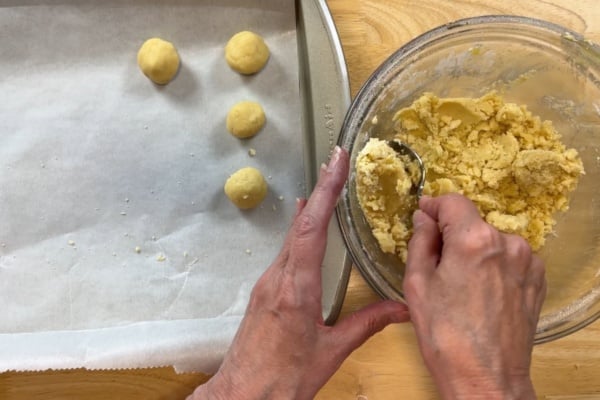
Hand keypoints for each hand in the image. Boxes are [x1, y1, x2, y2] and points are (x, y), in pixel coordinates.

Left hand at [190, 147, 408, 399]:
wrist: (242, 395)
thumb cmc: (283, 377)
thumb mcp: (332, 351)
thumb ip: (367, 325)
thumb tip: (401, 308)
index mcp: (296, 287)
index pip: (312, 227)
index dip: (325, 190)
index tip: (336, 162)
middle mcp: (277, 277)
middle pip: (300, 223)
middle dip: (321, 189)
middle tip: (338, 161)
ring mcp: (267, 282)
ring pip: (291, 235)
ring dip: (311, 208)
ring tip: (328, 184)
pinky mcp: (264, 291)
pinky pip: (284, 251)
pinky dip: (300, 230)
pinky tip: (306, 224)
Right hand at [404, 194, 545, 399]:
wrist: (486, 378)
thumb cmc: (445, 335)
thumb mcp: (417, 283)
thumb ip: (420, 241)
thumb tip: (423, 219)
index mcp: (474, 240)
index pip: (453, 202)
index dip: (434, 205)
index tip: (423, 214)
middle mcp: (507, 243)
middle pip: (472, 223)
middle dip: (452, 235)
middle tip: (436, 262)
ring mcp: (527, 262)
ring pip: (491, 241)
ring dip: (474, 251)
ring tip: (460, 284)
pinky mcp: (537, 280)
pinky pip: (509, 259)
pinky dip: (493, 265)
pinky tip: (481, 292)